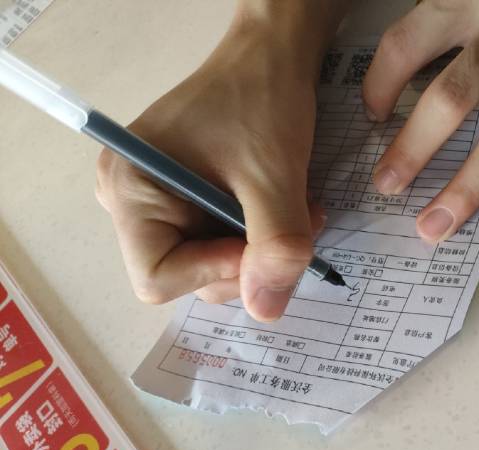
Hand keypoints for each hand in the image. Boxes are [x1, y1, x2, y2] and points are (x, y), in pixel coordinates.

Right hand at [95, 2, 343, 321]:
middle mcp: (130, 201)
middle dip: (250, 260)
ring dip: (262, 248)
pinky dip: (258, 234)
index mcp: (130, 191)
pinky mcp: (185, 200)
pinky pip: (221, 242)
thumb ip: (274, 247)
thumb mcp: (275, 177)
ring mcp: (157, 201)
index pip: (157, 279)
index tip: (263, 244)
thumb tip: (265, 313)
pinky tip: (284, 204)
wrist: (272, 57)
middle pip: (189, 276)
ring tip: (298, 207)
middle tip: (298, 223)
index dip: (217, 273)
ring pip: (213, 263)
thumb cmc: (263, 101)